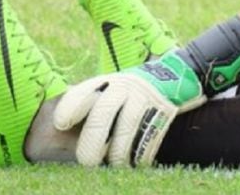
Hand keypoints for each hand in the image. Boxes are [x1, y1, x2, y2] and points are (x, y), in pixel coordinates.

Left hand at [54, 52, 205, 166]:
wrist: (179, 75)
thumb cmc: (135, 91)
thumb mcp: (114, 88)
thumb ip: (92, 104)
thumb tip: (60, 130)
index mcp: (108, 82)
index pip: (83, 92)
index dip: (69, 108)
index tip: (60, 124)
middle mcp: (125, 86)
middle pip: (102, 113)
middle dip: (91, 141)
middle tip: (86, 161)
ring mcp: (145, 97)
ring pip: (126, 128)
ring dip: (116, 153)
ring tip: (112, 164)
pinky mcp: (163, 110)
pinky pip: (148, 136)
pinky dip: (139, 154)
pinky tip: (134, 162)